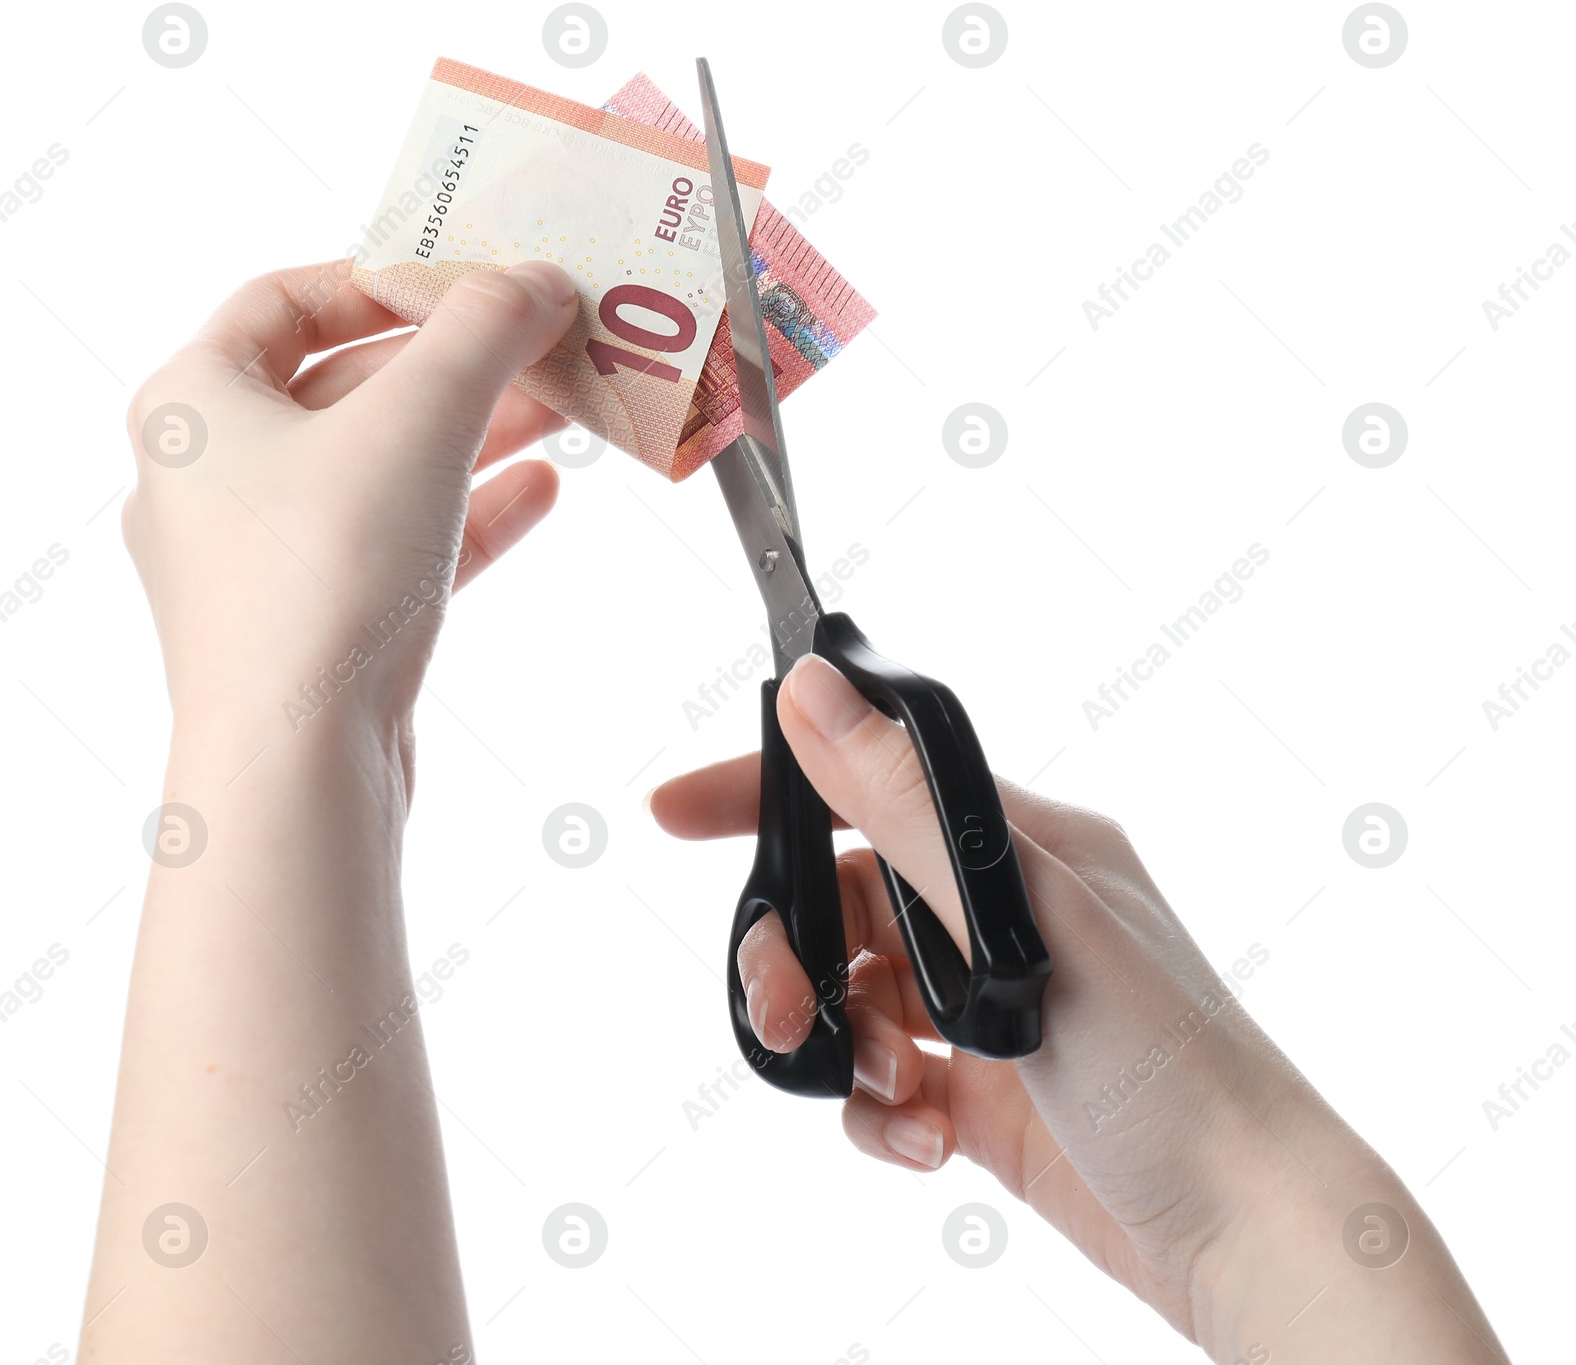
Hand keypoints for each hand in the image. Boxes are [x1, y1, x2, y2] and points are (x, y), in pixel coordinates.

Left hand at [82, 259, 577, 1361]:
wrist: (297, 760)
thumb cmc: (320, 577)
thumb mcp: (417, 418)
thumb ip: (482, 331)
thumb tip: (531, 280)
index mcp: (195, 402)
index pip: (286, 297)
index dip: (385, 277)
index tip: (471, 280)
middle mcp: (212, 474)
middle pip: (346, 384)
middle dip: (455, 363)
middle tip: (542, 343)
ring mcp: (260, 557)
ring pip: (380, 469)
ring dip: (474, 434)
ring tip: (563, 412)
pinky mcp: (311, 623)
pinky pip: (395, 543)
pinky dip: (465, 513)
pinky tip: (539, 496)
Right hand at [651, 654, 1503, 1363]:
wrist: (1253, 1234)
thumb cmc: (1175, 1063)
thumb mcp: (1029, 922)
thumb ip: (910, 810)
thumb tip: (816, 692)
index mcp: (1023, 849)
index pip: (871, 785)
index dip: (770, 792)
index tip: (675, 812)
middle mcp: (1001, 918)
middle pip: (842, 903)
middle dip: (793, 954)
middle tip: (779, 1010)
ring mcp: (991, 1010)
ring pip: (854, 996)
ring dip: (845, 1042)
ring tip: (893, 1087)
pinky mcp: (986, 1095)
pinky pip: (886, 1083)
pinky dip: (882, 1111)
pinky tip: (925, 1140)